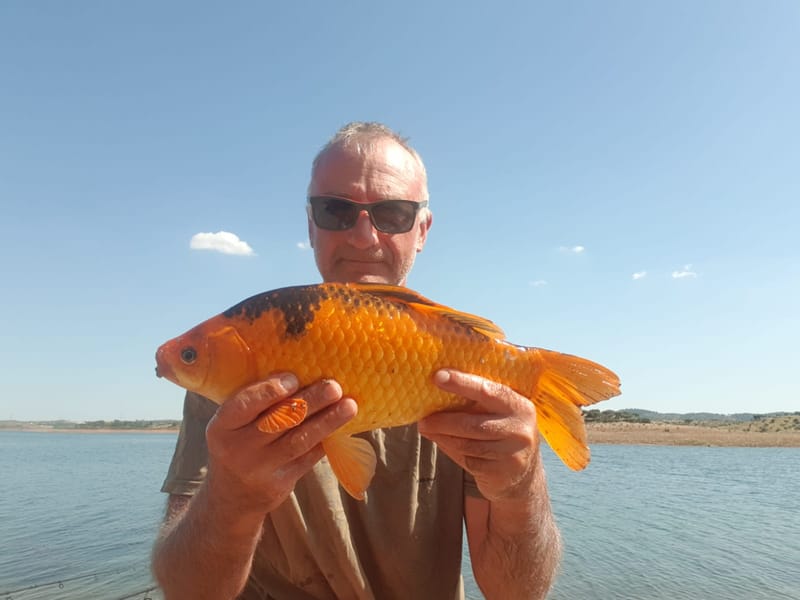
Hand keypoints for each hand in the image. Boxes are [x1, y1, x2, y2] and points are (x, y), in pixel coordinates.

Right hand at [205, 373, 356, 514]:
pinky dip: (326, 440)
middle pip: (278, 421)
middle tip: (334, 386)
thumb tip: (300, 371)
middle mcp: (238, 449)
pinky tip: (342, 427)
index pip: (244, 405)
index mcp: (222, 426)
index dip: (269, 391)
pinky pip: (307, 459)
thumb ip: (255, 402)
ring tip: (349, 406)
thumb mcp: (232, 425)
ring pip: (298, 441)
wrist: (230, 497)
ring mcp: (259, 469)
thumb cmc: (236, 445)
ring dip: (327, 422)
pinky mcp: (279, 484)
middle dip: (310, 402)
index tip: (294, 378)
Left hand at [419, 369, 540, 501]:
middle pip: (472, 423)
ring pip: (467, 444)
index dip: (462, 383)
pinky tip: (443, 443)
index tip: (438, 376)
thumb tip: (435, 394)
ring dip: (442, 436)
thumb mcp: (497, 415)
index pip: (488, 391)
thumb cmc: (502, 435)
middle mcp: (519, 429)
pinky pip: (468, 460)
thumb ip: (473, 405)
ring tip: (427, 429)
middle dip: (443, 421)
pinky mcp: (502, 473)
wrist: (523, 478)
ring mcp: (512, 453)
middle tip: (423, 419)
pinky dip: (451, 450)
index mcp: (519, 406)